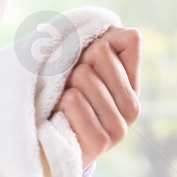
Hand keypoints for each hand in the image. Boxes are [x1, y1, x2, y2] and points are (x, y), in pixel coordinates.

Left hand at [53, 25, 140, 171]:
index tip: (83, 63)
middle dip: (75, 62)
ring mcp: (118, 128)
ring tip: (62, 103)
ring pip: (84, 77)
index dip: (96, 45)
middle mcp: (133, 108)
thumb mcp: (85, 63)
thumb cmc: (62, 96)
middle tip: (67, 85)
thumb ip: (111, 42)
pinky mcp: (100, 142)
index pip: (128, 41)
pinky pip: (74, 101)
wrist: (43, 142)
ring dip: (64, 85)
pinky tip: (60, 118)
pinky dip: (60, 104)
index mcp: (133, 86)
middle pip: (100, 54)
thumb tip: (131, 34)